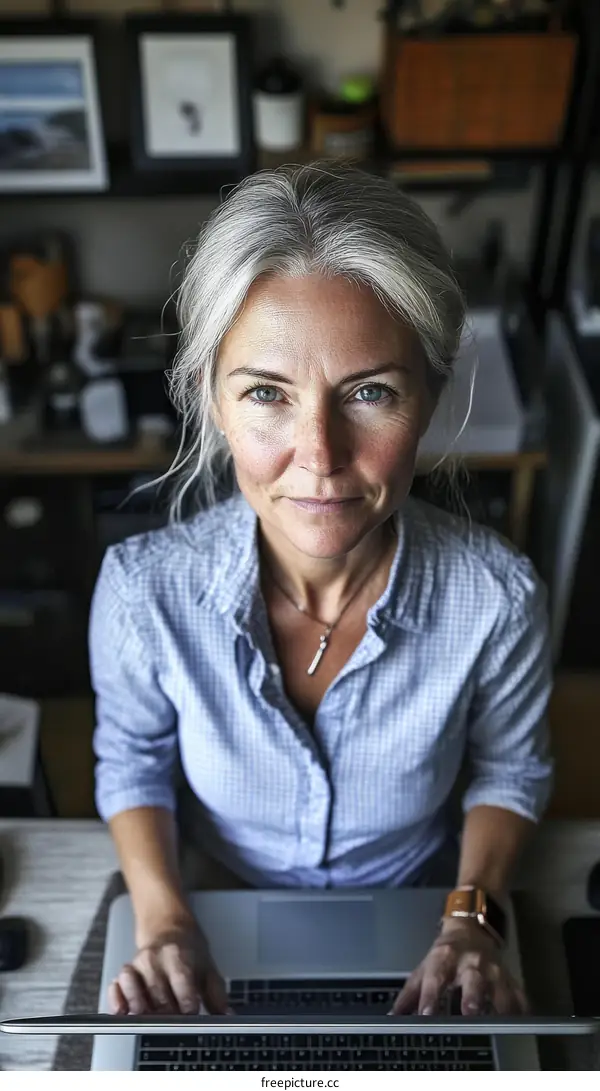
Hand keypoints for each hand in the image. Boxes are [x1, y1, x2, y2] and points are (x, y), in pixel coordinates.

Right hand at [108, 920, 229, 1015]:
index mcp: (179, 955)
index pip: (181, 981)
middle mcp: (155, 958)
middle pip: (157, 993)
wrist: (168, 928)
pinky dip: (116, 1000)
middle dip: (166, 1014)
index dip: (187, 1003)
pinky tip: (123, 1011)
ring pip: (133, 989)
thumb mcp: (208, 968)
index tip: (192, 1015)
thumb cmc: (188, 952)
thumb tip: (226, 1016)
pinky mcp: (125, 972)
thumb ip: (217, 994)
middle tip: (174, 1025)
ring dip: (141, 1008)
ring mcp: (137, 965)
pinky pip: (115, 987)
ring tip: (150, 1019)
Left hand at [391, 919, 527, 1016]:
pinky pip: (518, 995)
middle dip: (472, 996)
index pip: (435, 978)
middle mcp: (470, 963)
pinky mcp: (509, 978)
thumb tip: (392, 1017)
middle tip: (470, 1012)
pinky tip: (522, 1025)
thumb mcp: (424, 967)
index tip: (426, 1014)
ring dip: (499, 1006)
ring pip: (499, 989)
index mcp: (444, 959)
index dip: (429, 996)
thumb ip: (409, 994)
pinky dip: (520, 1011)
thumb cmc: (445, 953)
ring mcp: (493, 970)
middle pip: (473, 980)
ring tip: (500, 1025)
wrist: (471, 927)